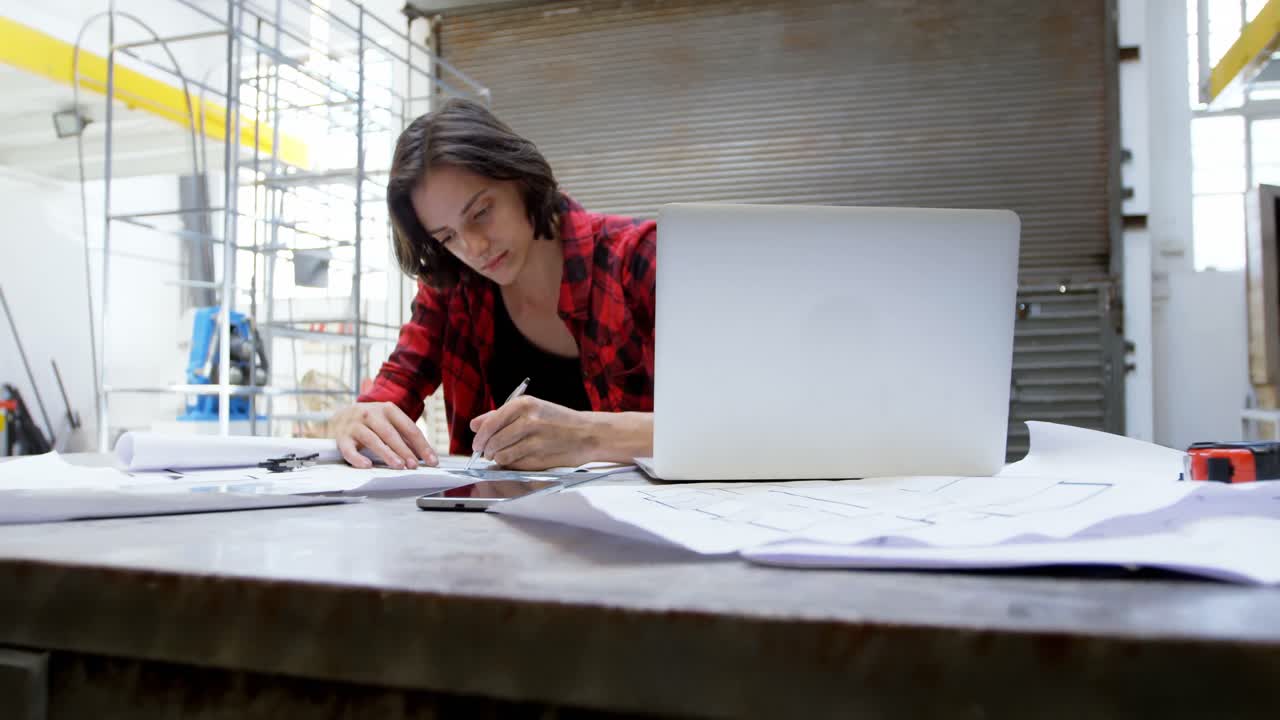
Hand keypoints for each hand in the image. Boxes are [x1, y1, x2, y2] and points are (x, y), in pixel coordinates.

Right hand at [332, 401, 436, 469]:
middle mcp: (371, 414)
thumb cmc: (371, 423)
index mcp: (388, 409)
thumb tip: (427, 456)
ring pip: (372, 440)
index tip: (432, 461)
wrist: (339, 417)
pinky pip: (349, 449)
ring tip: (398, 465)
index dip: (422, 445)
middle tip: (414, 465)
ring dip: (386, 453)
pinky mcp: (342, 437)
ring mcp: (355, 425)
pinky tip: (367, 465)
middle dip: (404, 450)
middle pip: (390, 434)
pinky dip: (357, 458)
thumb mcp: (388, 423)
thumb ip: (405, 437)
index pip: (409, 428)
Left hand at [469, 396, 598, 469]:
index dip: (480, 437)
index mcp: (523, 404)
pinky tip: (517, 460)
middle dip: (486, 450)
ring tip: (503, 456)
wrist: (588, 434)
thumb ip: (501, 416)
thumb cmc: (559, 421)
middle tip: (488, 452)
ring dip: (497, 459)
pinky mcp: (538, 458)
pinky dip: (510, 465)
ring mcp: (533, 440)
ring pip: (500, 455)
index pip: (489, 423)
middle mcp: (527, 420)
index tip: (478, 444)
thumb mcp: (532, 409)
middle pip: (492, 441)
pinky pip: (512, 464)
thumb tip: (474, 424)